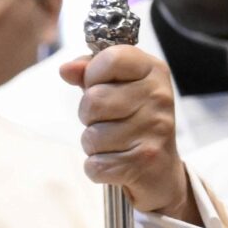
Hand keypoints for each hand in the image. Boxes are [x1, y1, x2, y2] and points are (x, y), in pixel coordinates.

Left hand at [60, 46, 200, 223]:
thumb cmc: (132, 120)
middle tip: (107, 121)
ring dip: (93, 144)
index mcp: (152, 70)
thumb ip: (90, 71)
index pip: (111, 58)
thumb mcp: (116, 86)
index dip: (93, 74)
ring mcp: (155, 131)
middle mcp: (158, 97)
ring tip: (114, 142)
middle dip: (88, 115)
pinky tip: (116, 162)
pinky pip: (95, 164)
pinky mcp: (145, 163)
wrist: (161, 169)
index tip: (100, 85)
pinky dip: (96, 168)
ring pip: (91, 136)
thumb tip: (66, 69)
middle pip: (93, 100)